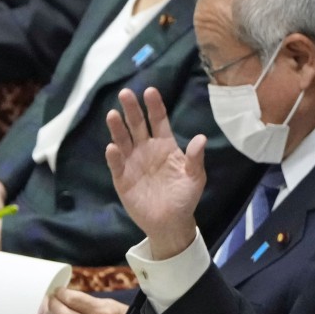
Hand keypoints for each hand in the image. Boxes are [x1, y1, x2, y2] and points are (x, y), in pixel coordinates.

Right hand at [105, 87, 205, 259]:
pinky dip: (114, 156)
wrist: (171, 222)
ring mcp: (132, 162)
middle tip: (126, 93)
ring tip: (113, 114)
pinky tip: (113, 147)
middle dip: (132, 110)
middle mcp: (146, 149)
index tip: (150, 91)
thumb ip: (195, 158)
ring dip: (118, 128)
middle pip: (137, 125)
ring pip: (123, 140)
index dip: (154, 106)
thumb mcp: (195, 178)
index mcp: (165, 145)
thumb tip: (201, 138)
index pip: (158, 121)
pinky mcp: (122, 178)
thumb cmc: (184, 197)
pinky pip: (116, 164)